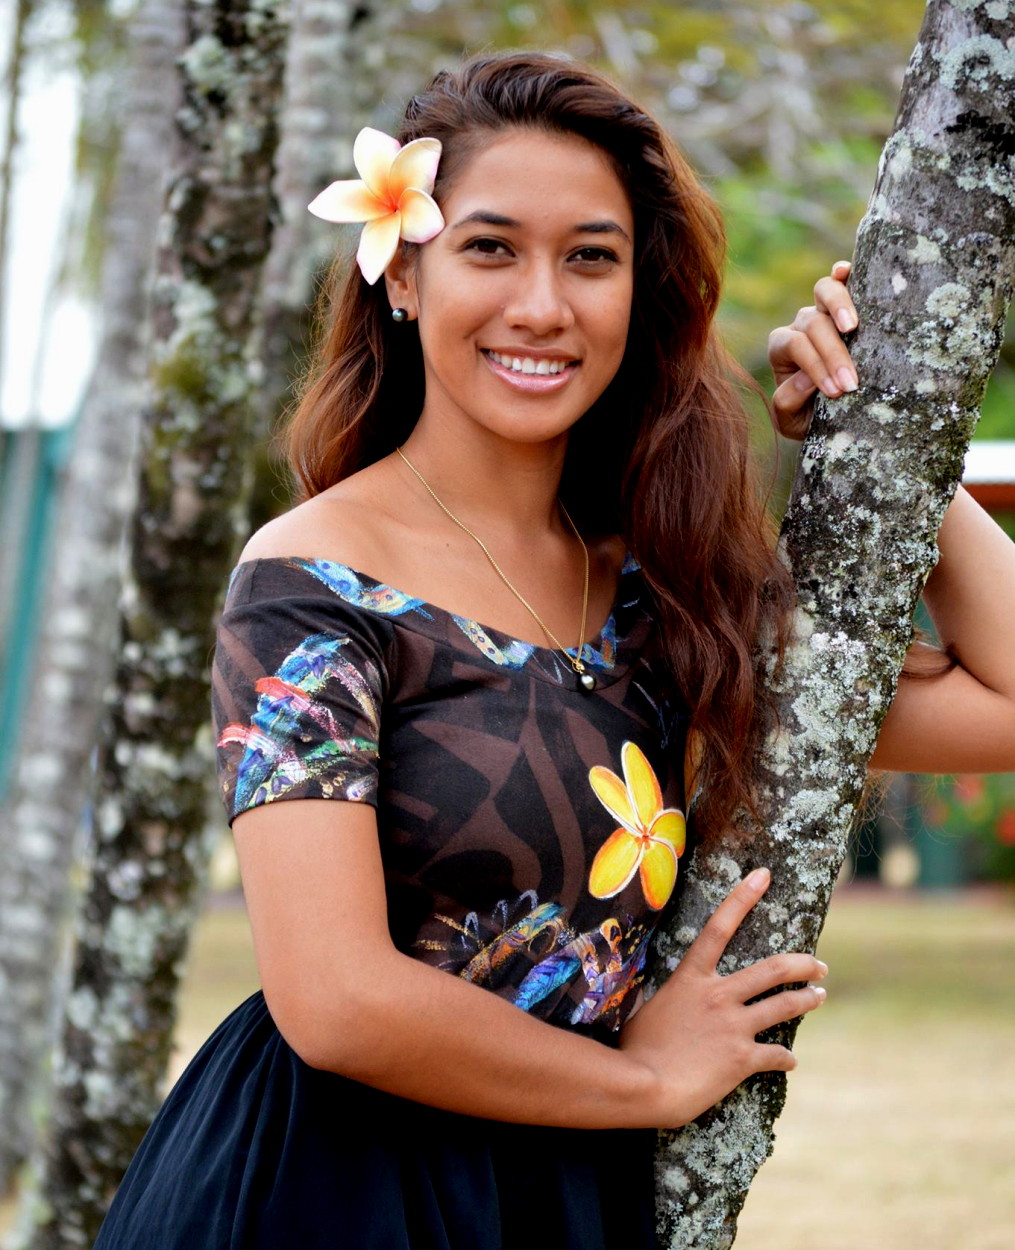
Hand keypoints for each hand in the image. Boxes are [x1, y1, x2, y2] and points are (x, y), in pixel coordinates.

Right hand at [618, 867, 827, 1127]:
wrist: (643, 1085)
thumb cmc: (634, 1049)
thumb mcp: (647, 1010)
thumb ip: (669, 999)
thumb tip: (672, 997)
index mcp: (691, 979)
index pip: (719, 926)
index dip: (742, 898)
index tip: (763, 875)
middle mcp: (718, 995)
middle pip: (772, 969)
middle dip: (802, 964)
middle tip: (819, 964)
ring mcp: (734, 1026)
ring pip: (784, 1006)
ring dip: (807, 1000)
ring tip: (819, 996)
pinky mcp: (743, 1059)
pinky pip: (776, 1055)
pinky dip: (787, 1058)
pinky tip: (791, 1061)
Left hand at [768, 259, 859, 440]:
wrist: (832, 413)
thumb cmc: (810, 418)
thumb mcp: (791, 422)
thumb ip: (788, 404)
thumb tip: (805, 380)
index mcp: (781, 349)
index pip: (795, 347)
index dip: (815, 366)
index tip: (837, 391)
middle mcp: (799, 325)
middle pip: (812, 324)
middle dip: (833, 354)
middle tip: (851, 382)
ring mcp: (822, 310)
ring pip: (823, 292)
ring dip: (838, 306)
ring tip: (852, 326)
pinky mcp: (845, 305)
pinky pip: (840, 281)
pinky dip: (843, 274)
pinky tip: (846, 270)